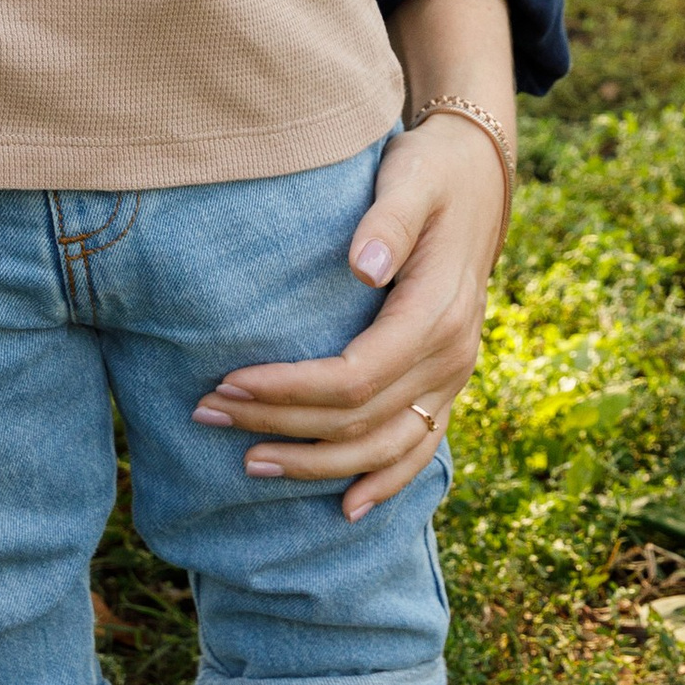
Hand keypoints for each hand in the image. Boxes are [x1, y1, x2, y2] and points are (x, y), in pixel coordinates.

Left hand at [191, 109, 508, 517]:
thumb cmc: (432, 175)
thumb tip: (364, 265)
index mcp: (438, 313)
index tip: (227, 383)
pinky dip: (384, 483)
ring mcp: (453, 378)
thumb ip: (389, 221)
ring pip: (385, 446)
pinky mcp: (445, 385)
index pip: (355, 375)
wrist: (478, 179)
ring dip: (317, 464)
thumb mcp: (411, 180)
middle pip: (358, 417)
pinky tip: (344, 509)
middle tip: (206, 413)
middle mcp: (452, 357)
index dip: (289, 389)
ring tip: (248, 465)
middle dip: (279, 423)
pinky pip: (419, 449)